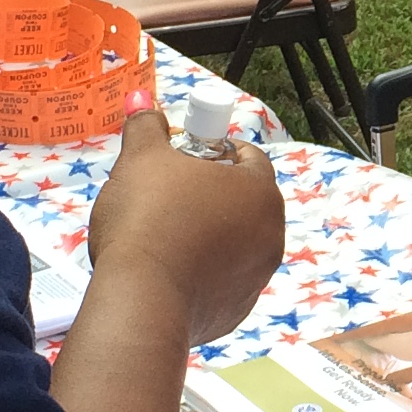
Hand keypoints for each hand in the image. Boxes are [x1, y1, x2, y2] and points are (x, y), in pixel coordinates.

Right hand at [86, 107, 284, 344]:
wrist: (140, 300)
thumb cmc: (146, 221)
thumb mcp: (140, 159)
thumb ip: (146, 126)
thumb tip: (141, 100)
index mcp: (260, 190)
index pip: (247, 156)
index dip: (213, 150)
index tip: (184, 156)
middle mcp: (271, 234)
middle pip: (243, 201)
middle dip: (210, 194)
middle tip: (169, 194)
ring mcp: (258, 276)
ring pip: (233, 243)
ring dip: (206, 234)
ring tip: (163, 233)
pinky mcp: (237, 310)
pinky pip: (221, 281)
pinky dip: (200, 273)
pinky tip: (167, 269)